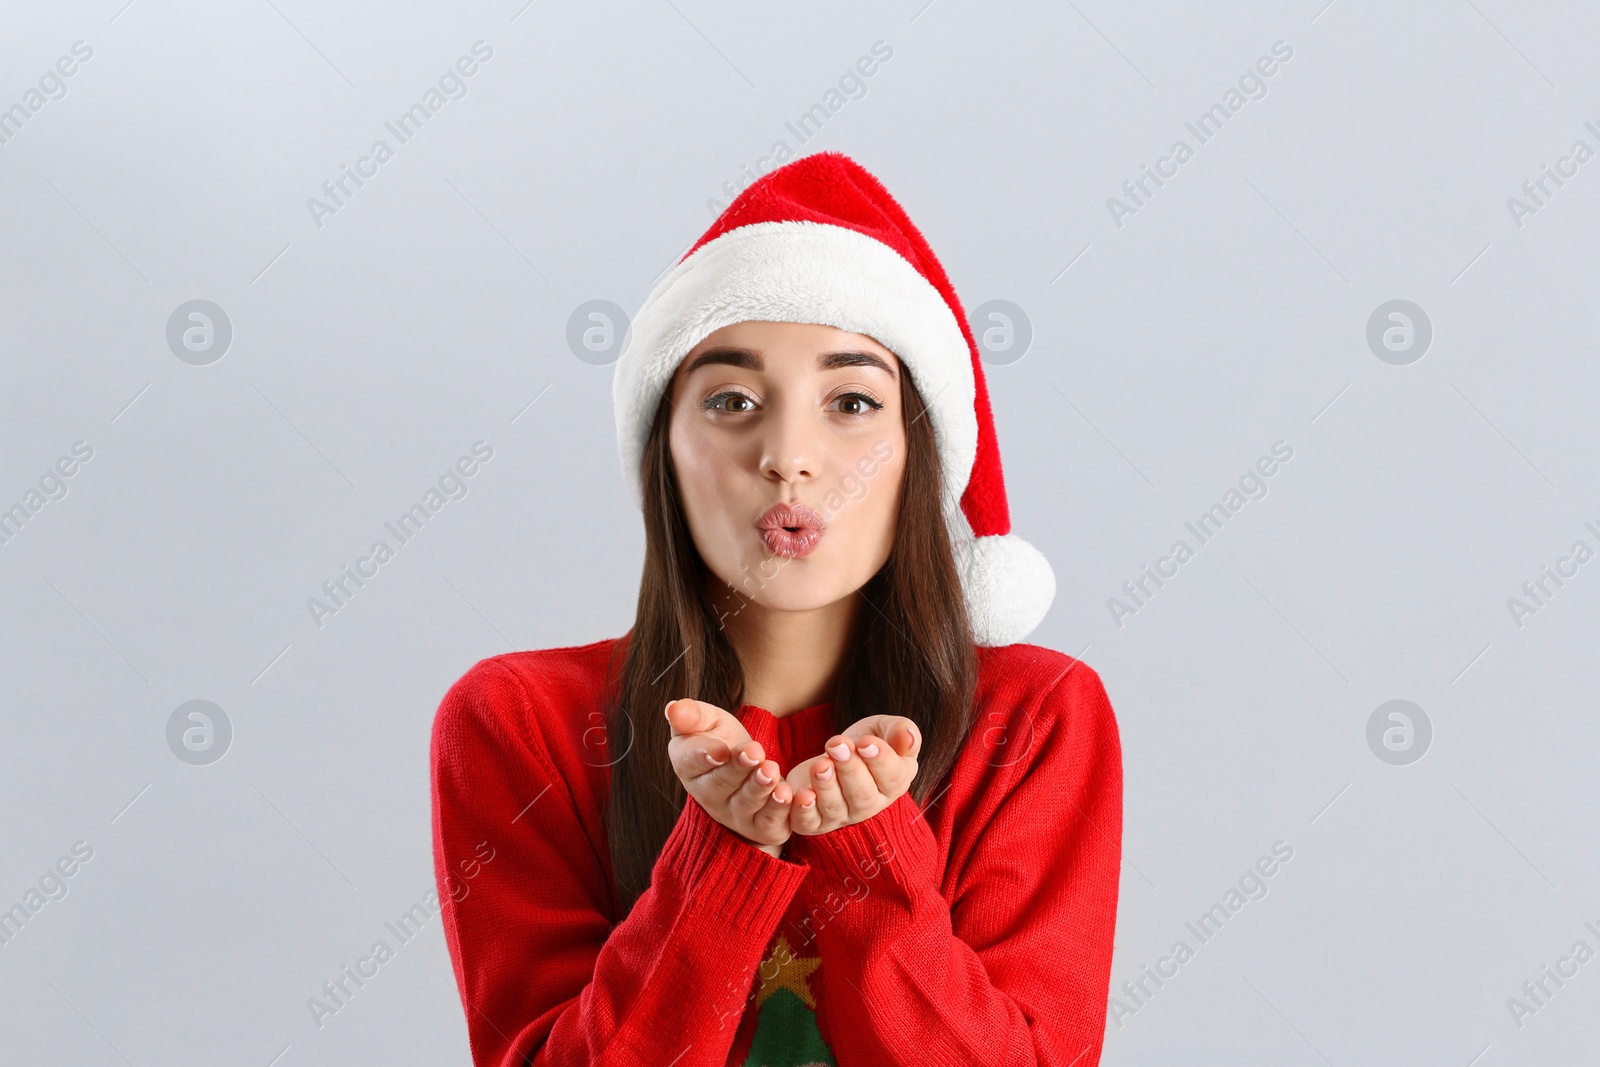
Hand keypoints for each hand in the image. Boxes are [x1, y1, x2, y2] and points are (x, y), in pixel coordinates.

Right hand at [665, 699, 795, 856]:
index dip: (704, 755)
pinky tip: (786, 794)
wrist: (749, 766)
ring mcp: (734, 815)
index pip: (691, 761)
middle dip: (738, 768)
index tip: (719, 749)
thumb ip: (691, 715)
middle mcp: (708, 796)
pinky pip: (769, 822)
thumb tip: (672, 708)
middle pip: (721, 783)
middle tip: (754, 752)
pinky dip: (778, 809)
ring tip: (770, 771)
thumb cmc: (722, 741)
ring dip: (758, 788)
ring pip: (745, 804)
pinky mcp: (761, 826)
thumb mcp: (707, 722)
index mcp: (689, 766)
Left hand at [786, 715, 921, 835]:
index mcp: (894, 782)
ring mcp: (841, 816)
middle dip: (849, 770)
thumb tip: (908, 737)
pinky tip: (802, 794)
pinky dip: (803, 811)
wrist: (832, 754)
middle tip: (837, 745)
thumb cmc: (864, 742)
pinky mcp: (813, 821)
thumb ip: (898, 730)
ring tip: (820, 764)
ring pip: (835, 807)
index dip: (880, 761)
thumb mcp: (882, 728)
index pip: (893, 778)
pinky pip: (808, 822)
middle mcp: (870, 804)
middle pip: (863, 795)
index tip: (865, 743)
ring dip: (826, 786)